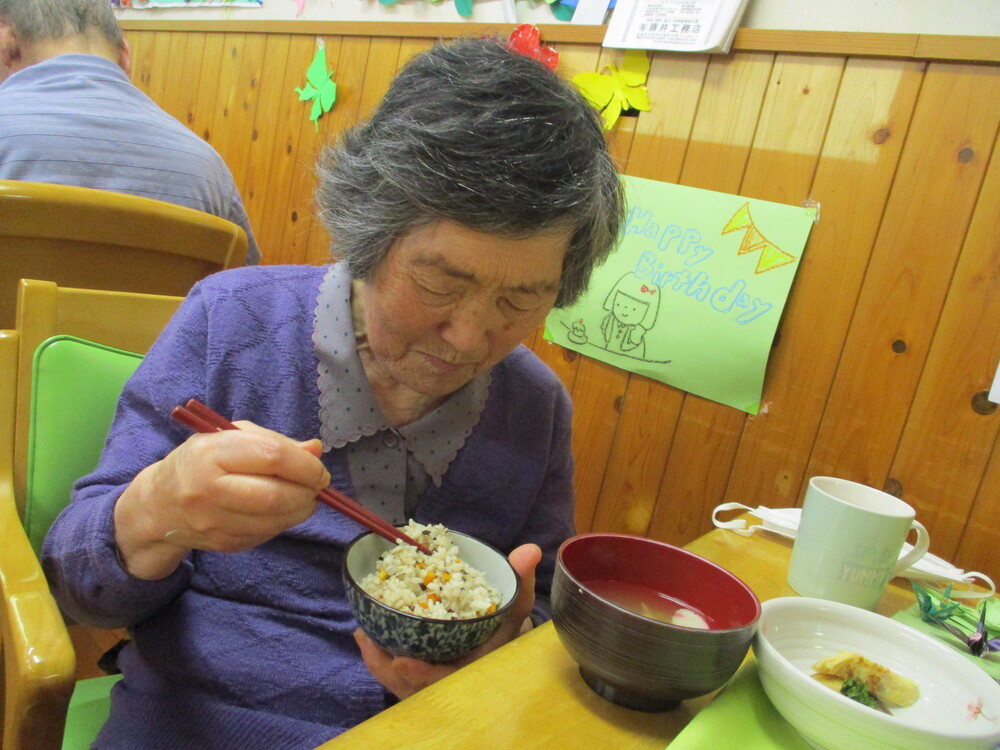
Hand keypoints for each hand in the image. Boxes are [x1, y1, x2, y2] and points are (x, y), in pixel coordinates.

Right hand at [114, 421, 330, 579]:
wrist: (160, 504)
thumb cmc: (202, 462)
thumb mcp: (231, 437)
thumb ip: (274, 442)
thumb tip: (315, 450)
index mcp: (212, 453)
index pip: (271, 457)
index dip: (305, 465)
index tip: (319, 468)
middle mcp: (209, 489)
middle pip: (275, 494)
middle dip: (307, 491)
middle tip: (318, 485)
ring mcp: (215, 521)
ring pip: (275, 520)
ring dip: (301, 509)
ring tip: (305, 497)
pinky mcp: (223, 544)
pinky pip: (266, 534)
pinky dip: (283, 522)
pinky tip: (282, 510)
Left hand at [354, 543, 541, 698]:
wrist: (494, 646)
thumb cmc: (500, 628)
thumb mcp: (513, 607)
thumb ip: (520, 581)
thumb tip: (530, 548)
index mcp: (471, 671)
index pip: (445, 680)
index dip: (423, 675)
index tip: (404, 662)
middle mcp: (447, 681)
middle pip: (411, 684)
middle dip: (388, 666)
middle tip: (369, 640)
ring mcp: (428, 680)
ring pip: (396, 679)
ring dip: (378, 659)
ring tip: (363, 633)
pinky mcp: (414, 675)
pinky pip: (391, 672)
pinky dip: (377, 655)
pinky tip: (365, 632)